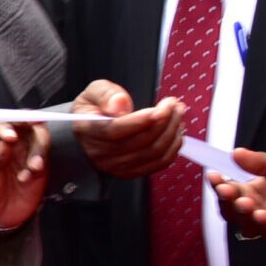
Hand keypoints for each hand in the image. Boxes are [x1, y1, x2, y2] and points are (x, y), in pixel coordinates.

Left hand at [0, 121, 50, 232]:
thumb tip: (4, 145)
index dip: (6, 126)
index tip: (11, 137)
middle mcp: (8, 142)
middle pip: (23, 123)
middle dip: (32, 125)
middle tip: (37, 132)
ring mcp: (24, 151)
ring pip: (39, 136)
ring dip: (39, 148)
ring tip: (32, 168)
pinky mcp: (38, 164)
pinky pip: (44, 156)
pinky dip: (40, 163)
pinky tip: (28, 178)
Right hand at [72, 79, 186, 179]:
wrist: (88, 132)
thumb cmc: (94, 108)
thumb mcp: (93, 92)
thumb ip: (106, 94)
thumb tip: (120, 104)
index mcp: (88, 131)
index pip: (115, 131)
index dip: (141, 121)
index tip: (162, 109)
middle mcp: (100, 154)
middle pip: (140, 142)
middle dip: (165, 120)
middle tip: (173, 103)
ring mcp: (115, 166)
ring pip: (154, 152)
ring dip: (173, 131)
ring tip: (178, 113)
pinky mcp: (130, 172)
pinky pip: (160, 163)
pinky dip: (173, 146)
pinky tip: (176, 130)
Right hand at [213, 146, 265, 244]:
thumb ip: (258, 161)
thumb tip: (235, 153)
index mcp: (251, 192)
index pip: (227, 190)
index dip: (218, 184)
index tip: (213, 175)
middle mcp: (254, 209)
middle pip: (230, 209)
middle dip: (226, 200)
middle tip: (226, 189)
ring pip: (244, 223)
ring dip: (241, 213)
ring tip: (244, 201)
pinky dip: (261, 224)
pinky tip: (261, 214)